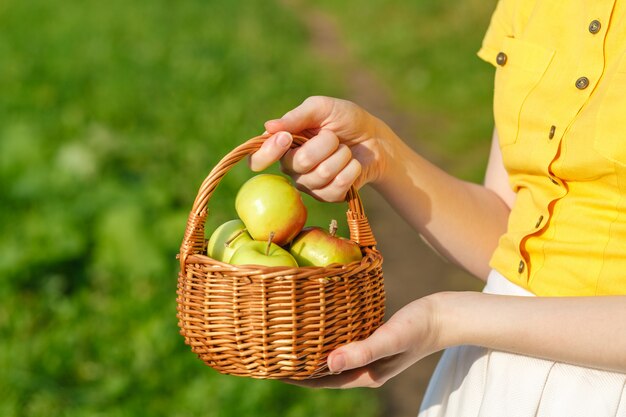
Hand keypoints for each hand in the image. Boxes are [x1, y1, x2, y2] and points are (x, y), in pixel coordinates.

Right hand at [249, 96, 394, 201]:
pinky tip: (353, 165)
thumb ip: (297, 117)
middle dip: (325, 144)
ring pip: (321, 174)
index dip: (268, 152)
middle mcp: (291, 167)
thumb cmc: (346, 120)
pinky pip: (336, 188)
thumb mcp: (322, 108)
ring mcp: (309, 185)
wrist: (376, 140)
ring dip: (341, 156)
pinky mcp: (327, 196)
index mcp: (283, 145)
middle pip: (298, 163)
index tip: (286, 138)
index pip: (257, 159)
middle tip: (334, 137)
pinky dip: (351, 171)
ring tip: (346, 150)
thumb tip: (268, 127)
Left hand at [284, 295, 441, 388]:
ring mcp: (369, 356)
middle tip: (272, 354)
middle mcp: (364, 369)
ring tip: (287, 343)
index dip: (296, 377)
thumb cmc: (419, 327)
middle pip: (323, 373)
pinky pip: (342, 344)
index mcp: (365, 375)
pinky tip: (318, 328)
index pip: (322, 381)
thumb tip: (327, 364)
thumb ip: (361, 352)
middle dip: (298, 367)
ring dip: (310, 354)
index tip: (272, 368)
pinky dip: (326, 340)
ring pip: (332, 358)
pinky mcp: (373, 340)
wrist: (445, 316)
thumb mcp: (389, 338)